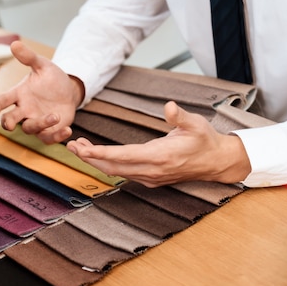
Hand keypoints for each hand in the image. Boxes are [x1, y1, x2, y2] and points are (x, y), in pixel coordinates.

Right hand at [0, 40, 82, 143]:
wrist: (68, 91)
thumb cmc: (51, 79)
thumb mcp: (42, 65)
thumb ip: (29, 57)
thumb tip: (14, 44)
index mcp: (19, 95)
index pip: (3, 100)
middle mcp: (24, 110)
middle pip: (10, 120)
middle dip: (8, 123)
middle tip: (10, 124)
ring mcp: (35, 121)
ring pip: (30, 129)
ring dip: (40, 124)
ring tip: (55, 116)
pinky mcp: (48, 131)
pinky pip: (48, 138)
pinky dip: (57, 136)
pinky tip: (67, 129)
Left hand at [66, 101, 251, 186]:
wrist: (216, 162)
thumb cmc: (205, 140)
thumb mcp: (196, 124)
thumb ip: (180, 116)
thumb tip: (169, 107)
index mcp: (160, 157)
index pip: (123, 156)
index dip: (100, 153)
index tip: (83, 149)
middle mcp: (151, 171)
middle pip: (112, 167)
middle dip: (89, 157)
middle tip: (70, 146)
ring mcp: (149, 177)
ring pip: (115, 171)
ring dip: (95, 161)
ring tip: (77, 148)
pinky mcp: (149, 179)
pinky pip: (122, 173)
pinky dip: (106, 164)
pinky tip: (95, 155)